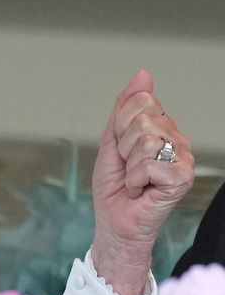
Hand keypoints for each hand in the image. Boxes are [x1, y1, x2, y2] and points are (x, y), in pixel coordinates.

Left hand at [91, 69, 194, 294]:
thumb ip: (124, 107)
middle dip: (123, 146)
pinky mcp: (183, 177)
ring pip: (146, 141)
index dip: (120, 125)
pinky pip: (150, 164)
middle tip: (127, 166)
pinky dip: (136, 179)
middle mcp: (177, 139)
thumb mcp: (111, 139)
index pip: (140, 102)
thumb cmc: (114, 185)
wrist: (115, 220)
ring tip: (134, 178)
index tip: (120, 147)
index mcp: (161, 126)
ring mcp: (183, 158)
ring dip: (129, 165)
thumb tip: (143, 74)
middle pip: (142, 120)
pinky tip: (142, 189)